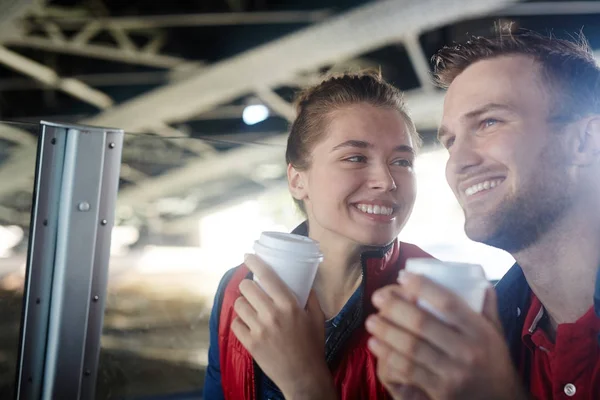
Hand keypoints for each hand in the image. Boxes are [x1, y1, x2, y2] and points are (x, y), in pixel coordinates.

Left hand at [231, 254, 335, 399]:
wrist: (304, 377)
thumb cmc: (313, 346)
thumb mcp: (317, 318)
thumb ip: (311, 297)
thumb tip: (305, 281)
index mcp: (289, 305)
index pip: (267, 276)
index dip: (254, 262)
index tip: (248, 256)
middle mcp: (272, 314)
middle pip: (246, 287)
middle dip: (247, 285)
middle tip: (252, 289)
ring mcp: (259, 329)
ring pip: (238, 304)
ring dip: (243, 303)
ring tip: (251, 307)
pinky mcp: (250, 343)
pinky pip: (236, 324)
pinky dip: (240, 322)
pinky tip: (248, 324)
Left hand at [365, 272, 526, 399]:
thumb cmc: (494, 363)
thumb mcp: (496, 334)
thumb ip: (487, 307)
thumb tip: (479, 280)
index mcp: (480, 332)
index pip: (448, 302)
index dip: (422, 287)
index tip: (403, 276)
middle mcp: (467, 352)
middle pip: (422, 323)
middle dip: (394, 307)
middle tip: (377, 297)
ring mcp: (453, 375)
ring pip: (410, 347)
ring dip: (386, 331)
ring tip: (371, 321)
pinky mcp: (440, 394)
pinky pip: (408, 372)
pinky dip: (388, 356)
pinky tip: (375, 345)